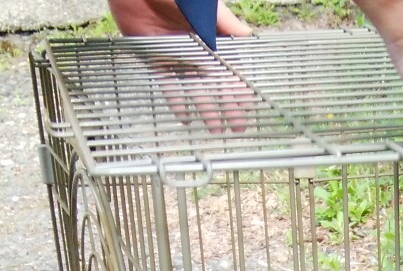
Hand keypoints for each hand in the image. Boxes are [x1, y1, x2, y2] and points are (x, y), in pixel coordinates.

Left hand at [107, 0, 255, 131]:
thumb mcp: (205, 5)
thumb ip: (225, 22)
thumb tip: (248, 35)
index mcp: (211, 35)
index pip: (229, 65)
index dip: (239, 85)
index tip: (248, 104)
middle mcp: (195, 48)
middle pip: (214, 81)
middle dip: (226, 104)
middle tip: (237, 126)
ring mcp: (175, 55)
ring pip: (193, 86)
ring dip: (204, 107)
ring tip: (214, 127)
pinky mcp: (154, 57)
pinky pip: (167, 83)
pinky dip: (175, 100)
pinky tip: (185, 116)